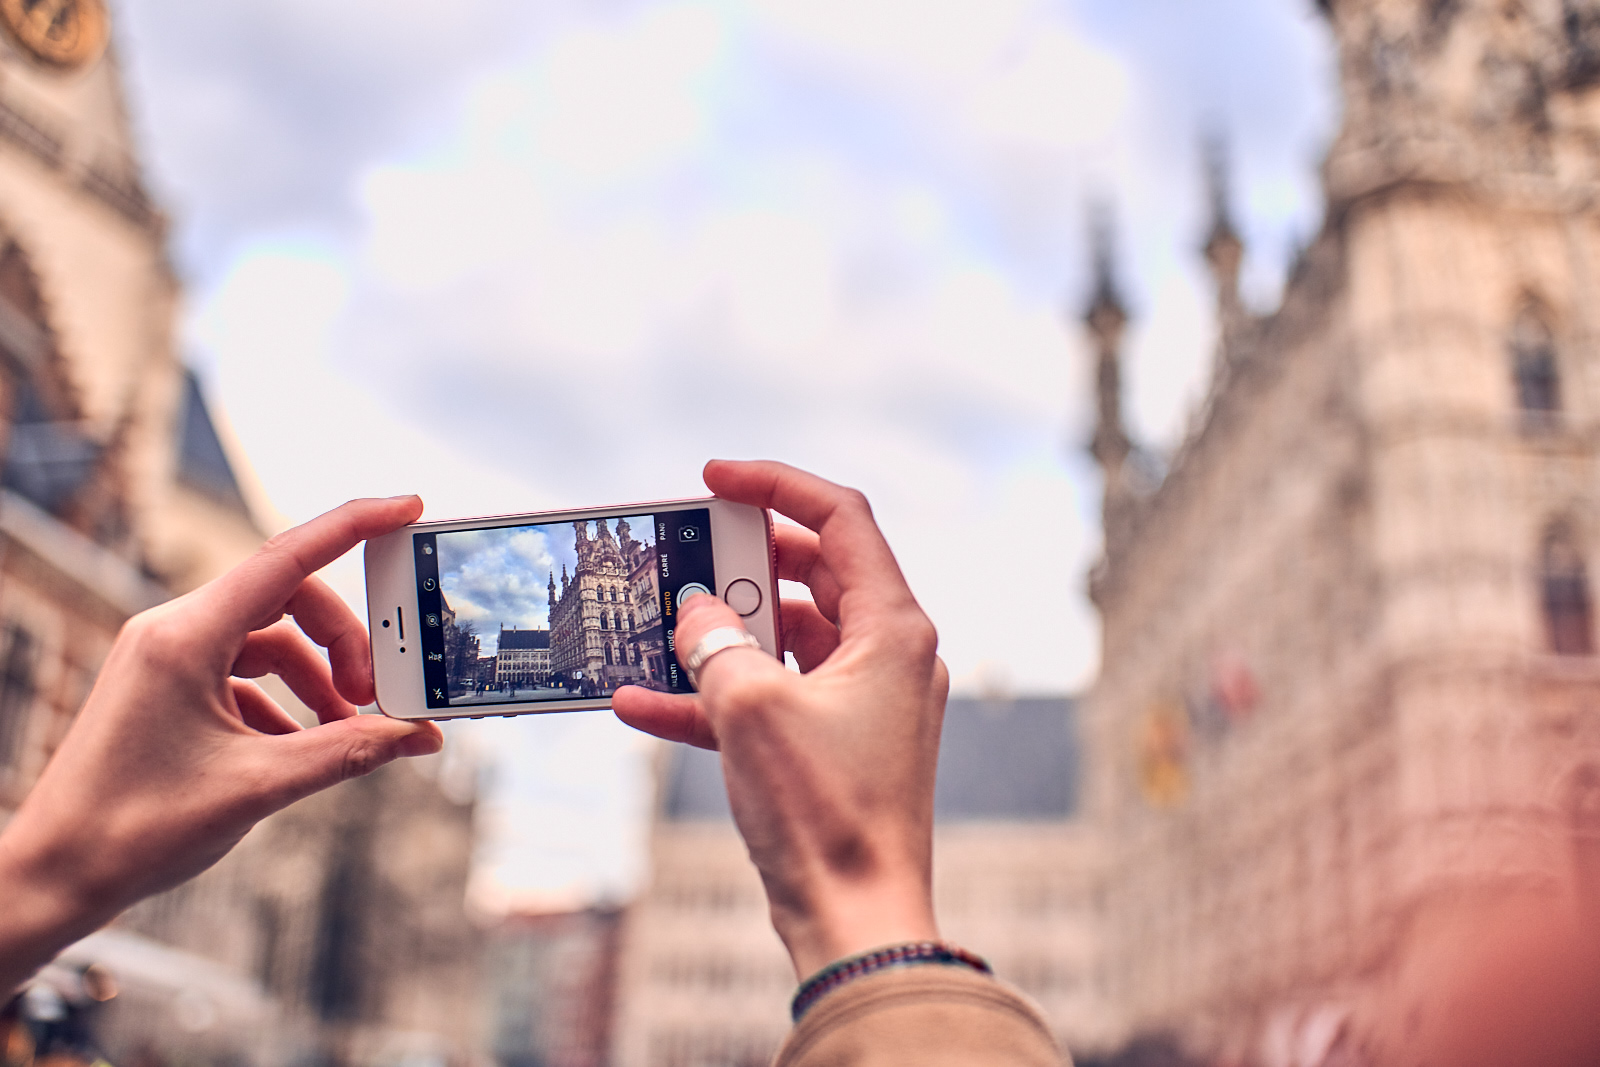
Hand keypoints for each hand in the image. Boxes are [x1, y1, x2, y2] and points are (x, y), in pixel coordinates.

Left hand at [0, 496, 441, 992]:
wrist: (53, 875)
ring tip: (346, 732)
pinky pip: (243, 671)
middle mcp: (172, 631)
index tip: (409, 508)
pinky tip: (300, 750)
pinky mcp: (165, 685)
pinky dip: (284, 702)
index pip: (289, 557)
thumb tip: (418, 736)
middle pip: (289, 600)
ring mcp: (165, 657)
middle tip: (375, 698)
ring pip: (270, 639)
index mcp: (186, 636)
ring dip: (317, 680)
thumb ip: (349, 752)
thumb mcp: (261, 786)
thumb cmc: (134, 830)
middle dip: (342, 643)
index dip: (356, 525)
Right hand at [614, 461, 947, 977]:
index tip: (716, 475)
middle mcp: (887, 655)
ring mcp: (862, 702)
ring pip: (784, 639)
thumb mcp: (750, 709)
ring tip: (655, 625)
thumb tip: (696, 612)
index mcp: (893, 627)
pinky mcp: (834, 745)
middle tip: (685, 552)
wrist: (855, 920)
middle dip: (741, 562)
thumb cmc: (824, 813)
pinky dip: (715, 697)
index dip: (777, 485)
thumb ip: (715, 644)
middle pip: (811, 574)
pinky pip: (770, 699)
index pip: (841, 519)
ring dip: (718, 635)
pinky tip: (641, 704)